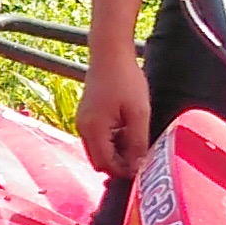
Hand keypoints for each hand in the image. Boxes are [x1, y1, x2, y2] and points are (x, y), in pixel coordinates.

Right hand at [77, 52, 152, 178]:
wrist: (110, 53)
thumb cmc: (125, 79)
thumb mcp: (139, 112)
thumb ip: (138, 142)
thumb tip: (138, 167)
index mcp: (94, 129)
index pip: (106, 165)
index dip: (124, 172)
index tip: (142, 169)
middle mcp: (83, 128)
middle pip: (99, 161)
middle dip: (119, 165)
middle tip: (140, 158)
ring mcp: (83, 121)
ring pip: (98, 150)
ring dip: (116, 153)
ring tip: (136, 142)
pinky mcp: (86, 115)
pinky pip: (97, 138)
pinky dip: (111, 141)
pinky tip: (127, 130)